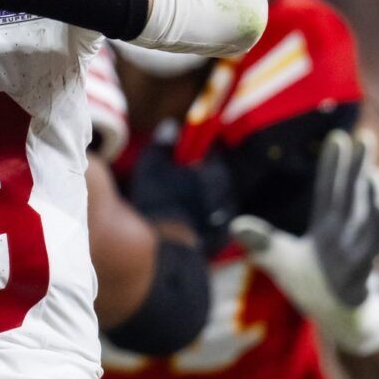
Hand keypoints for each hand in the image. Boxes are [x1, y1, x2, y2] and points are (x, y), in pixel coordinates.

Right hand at [125, 138, 232, 254]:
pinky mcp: (219, 243)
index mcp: (215, 175)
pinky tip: (181, 227)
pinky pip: (212, 227)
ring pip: (214, 205)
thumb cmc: (158, 203)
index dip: (196, 155)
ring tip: (177, 208)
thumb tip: (171, 126)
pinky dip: (200, 225)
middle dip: (200, 180)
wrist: (163, 251)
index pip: (212, 156)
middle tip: (177, 183)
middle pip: (215, 181)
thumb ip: (163, 144)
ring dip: (201, 203)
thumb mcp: (152, 166)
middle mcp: (227, 198)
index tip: (183, 159)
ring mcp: (225, 222)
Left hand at [231, 129, 378, 353]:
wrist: (343, 324)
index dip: (333, 166)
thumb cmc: (314, 289)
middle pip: (355, 199)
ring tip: (373, 176)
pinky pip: (370, 263)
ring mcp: (359, 260)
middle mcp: (347, 238)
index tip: (337, 137)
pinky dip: (373, 247)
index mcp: (329, 229)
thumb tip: (233, 225)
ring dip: (375, 202)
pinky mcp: (362, 285)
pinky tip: (375, 235)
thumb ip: (262, 242)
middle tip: (365, 137)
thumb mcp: (281, 262)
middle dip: (360, 169)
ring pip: (372, 227)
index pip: (331, 192)